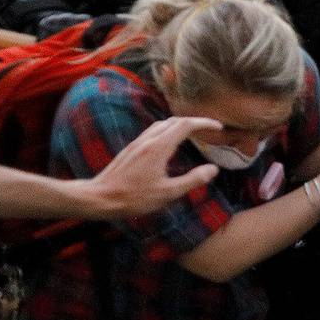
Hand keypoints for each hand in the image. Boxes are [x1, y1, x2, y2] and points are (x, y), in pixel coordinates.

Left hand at [75, 116, 219, 217]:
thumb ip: (192, 180)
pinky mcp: (132, 148)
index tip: (218, 128)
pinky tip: (170, 143)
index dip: (204, 123)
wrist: (100, 197)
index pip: (185, 125)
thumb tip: (213, 169)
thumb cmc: (134, 197)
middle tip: (209, 130)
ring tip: (193, 134)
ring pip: (162, 124)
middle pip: (174, 121)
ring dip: (180, 124)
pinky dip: (168, 130)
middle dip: (195, 122)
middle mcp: (148, 140)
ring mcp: (138, 142)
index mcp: (159, 148)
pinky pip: (153, 131)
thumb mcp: (168, 193)